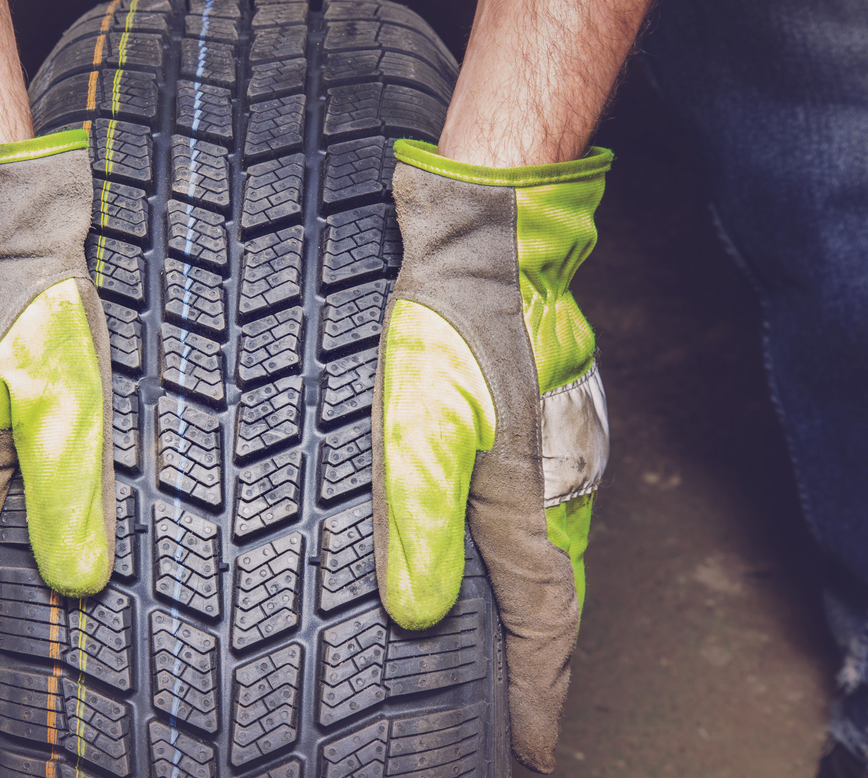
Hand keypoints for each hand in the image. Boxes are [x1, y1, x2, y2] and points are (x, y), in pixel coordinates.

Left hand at [373, 139, 610, 772]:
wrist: (486, 243)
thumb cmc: (449, 325)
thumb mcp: (417, 422)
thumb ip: (417, 518)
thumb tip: (417, 613)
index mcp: (523, 504)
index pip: (542, 627)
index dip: (538, 696)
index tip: (533, 751)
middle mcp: (550, 492)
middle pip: (552, 607)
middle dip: (536, 673)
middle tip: (518, 721)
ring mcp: (551, 461)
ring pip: (546, 566)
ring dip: (530, 623)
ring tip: (507, 663)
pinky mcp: (536, 435)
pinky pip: (538, 524)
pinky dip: (523, 568)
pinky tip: (492, 567)